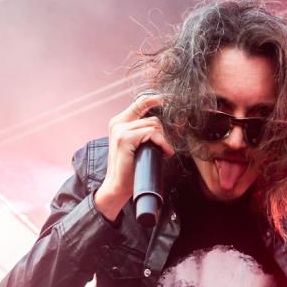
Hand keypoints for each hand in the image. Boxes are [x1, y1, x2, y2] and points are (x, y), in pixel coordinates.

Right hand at [94, 94, 173, 220]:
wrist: (117, 187)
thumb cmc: (130, 168)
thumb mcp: (137, 145)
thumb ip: (143, 131)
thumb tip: (164, 123)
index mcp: (119, 121)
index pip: (141, 101)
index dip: (157, 99)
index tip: (169, 101)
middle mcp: (118, 122)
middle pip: (152, 117)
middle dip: (163, 132)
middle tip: (166, 146)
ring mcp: (120, 129)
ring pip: (154, 125)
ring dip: (163, 140)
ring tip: (163, 152)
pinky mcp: (125, 138)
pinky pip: (152, 133)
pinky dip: (162, 144)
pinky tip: (164, 153)